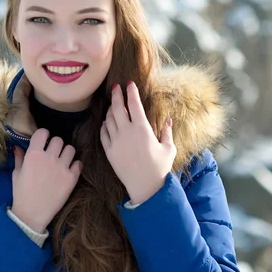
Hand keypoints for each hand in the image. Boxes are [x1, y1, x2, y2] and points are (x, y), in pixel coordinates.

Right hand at [11, 128, 81, 232]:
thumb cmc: (21, 193)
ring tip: (62, 161)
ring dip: (66, 153)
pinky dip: (75, 166)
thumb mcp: (17, 173)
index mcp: (33, 154)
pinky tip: (69, 171)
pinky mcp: (72, 178)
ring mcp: (62, 167)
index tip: (43, 142)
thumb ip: (20, 158)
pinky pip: (79, 163)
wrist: (32, 214)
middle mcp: (49, 158)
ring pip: (70, 149)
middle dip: (55, 145)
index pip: (43, 132)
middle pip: (58, 140)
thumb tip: (18, 147)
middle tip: (53, 153)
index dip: (43, 136)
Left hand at [100, 82, 175, 204]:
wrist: (145, 187)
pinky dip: (104, 125)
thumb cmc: (160, 168)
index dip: (131, 92)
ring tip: (113, 105)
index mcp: (142, 128)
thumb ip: (167, 132)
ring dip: (110, 109)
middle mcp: (127, 132)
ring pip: (109, 119)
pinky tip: (106, 122)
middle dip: (116, 95)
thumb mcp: (168, 148)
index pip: (134, 104)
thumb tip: (168, 120)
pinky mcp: (109, 151)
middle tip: (116, 88)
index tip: (129, 84)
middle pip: (117, 107)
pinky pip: (103, 133)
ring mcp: (116, 141)